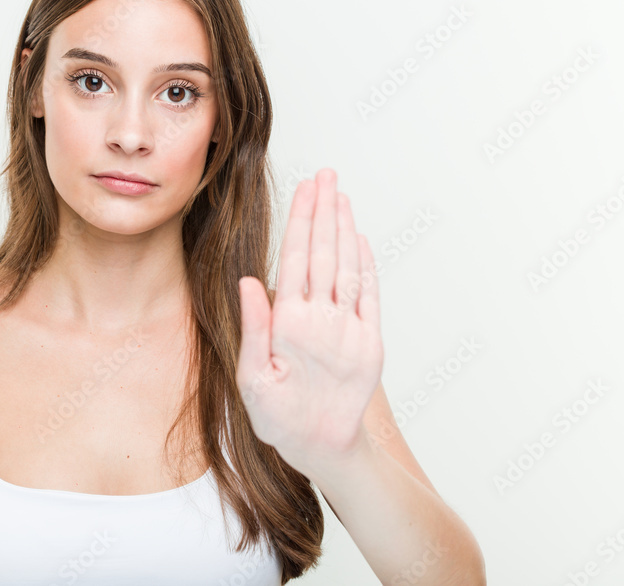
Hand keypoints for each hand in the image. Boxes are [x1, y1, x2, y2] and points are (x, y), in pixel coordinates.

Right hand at [236, 168, 383, 473]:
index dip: (302, 219)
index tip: (306, 187)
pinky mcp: (372, 341)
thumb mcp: (251, 378)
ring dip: (345, 227)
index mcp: (291, 326)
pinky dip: (366, 263)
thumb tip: (251, 280)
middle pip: (326, 253)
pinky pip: (370, 293)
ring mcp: (352, 329)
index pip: (296, 259)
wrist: (328, 448)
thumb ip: (254, 326)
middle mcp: (325, 321)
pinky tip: (359, 238)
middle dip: (325, 209)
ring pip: (350, 267)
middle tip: (327, 174)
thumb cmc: (281, 417)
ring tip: (341, 195)